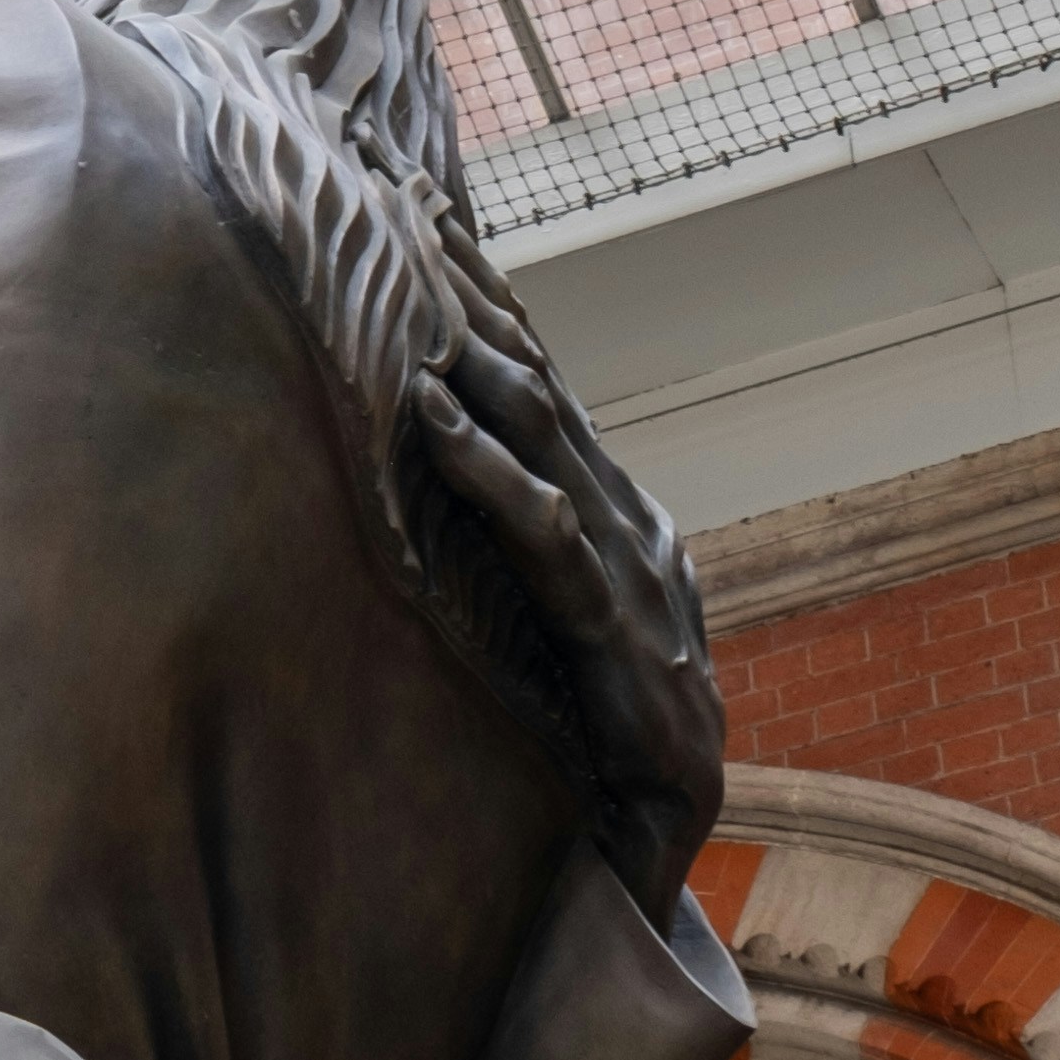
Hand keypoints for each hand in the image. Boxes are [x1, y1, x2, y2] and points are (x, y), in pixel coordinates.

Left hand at [407, 256, 722, 909]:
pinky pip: (546, 539)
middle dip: (474, 288)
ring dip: (476, 348)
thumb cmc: (580, 757)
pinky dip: (486, 471)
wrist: (653, 864)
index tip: (419, 214)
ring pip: (548, 437)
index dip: (485, 302)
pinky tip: (433, 418)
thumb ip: (506, 557)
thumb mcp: (535, 632)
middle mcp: (632, 529)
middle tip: (405, 195)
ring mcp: (638, 578)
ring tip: (413, 269)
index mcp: (610, 521)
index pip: (539, 389)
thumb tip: (427, 480)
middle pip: (542, 384)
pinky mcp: (625, 642)